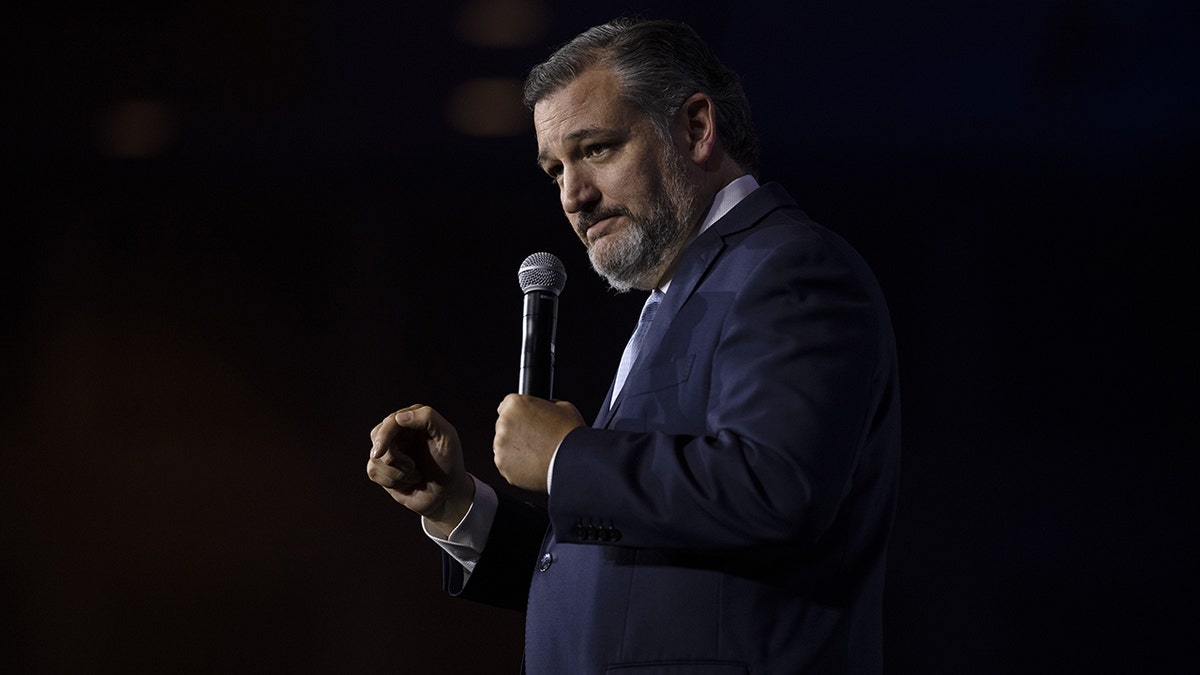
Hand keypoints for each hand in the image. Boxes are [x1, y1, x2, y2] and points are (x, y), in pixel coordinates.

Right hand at [366, 405, 473, 535]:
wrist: (446, 494)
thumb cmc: (450, 464)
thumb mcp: (447, 437)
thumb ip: (428, 418)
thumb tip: (399, 417)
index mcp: (414, 418)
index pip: (391, 421)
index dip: (384, 436)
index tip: (380, 452)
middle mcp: (399, 430)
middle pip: (377, 436)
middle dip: (393, 457)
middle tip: (412, 467)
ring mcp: (389, 448)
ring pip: (375, 457)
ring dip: (398, 473)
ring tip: (416, 475)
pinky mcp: (382, 466)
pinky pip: (373, 471)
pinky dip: (392, 481)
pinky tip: (408, 482)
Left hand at [493, 394, 584, 492]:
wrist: (573, 462)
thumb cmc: (571, 434)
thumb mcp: (562, 407)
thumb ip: (545, 405)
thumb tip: (544, 408)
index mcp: (515, 405)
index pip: (507, 405)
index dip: (519, 413)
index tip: (526, 421)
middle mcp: (504, 423)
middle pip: (503, 425)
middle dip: (516, 431)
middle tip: (535, 439)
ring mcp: (501, 446)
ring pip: (503, 445)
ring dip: (514, 448)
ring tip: (536, 453)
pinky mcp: (503, 465)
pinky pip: (506, 463)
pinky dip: (515, 465)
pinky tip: (533, 464)